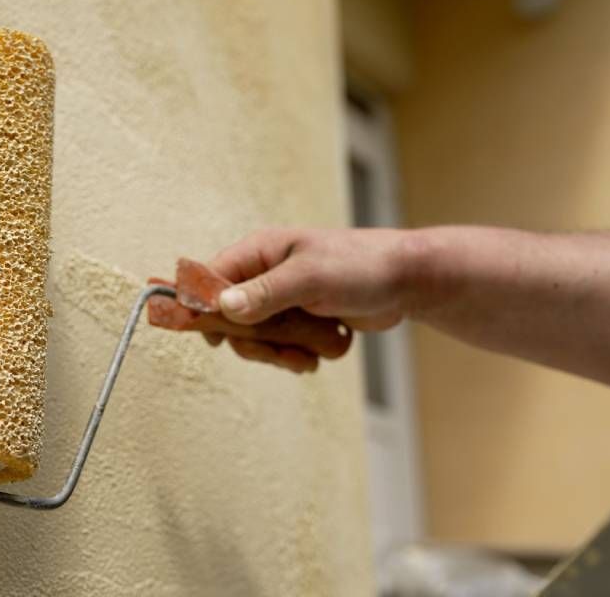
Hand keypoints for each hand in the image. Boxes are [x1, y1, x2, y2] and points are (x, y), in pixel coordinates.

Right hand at [205, 227, 418, 369]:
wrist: (406, 281)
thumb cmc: (360, 266)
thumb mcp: (310, 278)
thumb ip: (265, 292)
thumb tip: (222, 307)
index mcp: (260, 252)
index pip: (211, 277)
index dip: (203, 307)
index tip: (211, 336)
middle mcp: (264, 273)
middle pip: (229, 315)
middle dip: (250, 341)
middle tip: (275, 352)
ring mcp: (281, 297)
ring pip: (254, 336)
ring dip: (275, 352)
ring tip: (303, 357)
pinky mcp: (298, 317)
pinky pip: (279, 344)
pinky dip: (293, 355)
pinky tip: (314, 356)